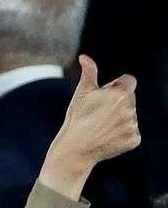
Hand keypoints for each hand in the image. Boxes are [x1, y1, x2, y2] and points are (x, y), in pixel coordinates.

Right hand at [39, 55, 139, 199]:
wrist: (74, 150)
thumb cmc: (76, 120)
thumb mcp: (81, 94)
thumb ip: (89, 72)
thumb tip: (84, 57)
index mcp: (121, 94)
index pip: (128, 81)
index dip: (115, 88)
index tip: (103, 98)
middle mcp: (130, 109)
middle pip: (129, 100)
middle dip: (117, 104)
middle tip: (98, 116)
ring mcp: (133, 125)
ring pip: (130, 117)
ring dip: (119, 120)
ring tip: (101, 128)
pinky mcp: (134, 140)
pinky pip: (132, 133)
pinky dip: (122, 136)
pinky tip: (107, 138)